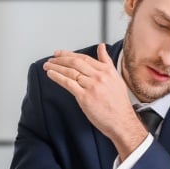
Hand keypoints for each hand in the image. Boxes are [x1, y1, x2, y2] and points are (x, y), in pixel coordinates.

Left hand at [43, 43, 146, 158]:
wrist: (122, 121)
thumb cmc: (119, 103)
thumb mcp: (116, 78)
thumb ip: (107, 62)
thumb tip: (101, 47)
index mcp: (107, 71)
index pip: (85, 58)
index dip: (69, 54)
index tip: (60, 53)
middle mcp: (100, 76)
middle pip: (76, 62)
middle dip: (60, 59)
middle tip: (51, 59)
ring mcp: (92, 86)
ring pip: (70, 72)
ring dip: (56, 67)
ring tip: (47, 66)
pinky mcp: (85, 97)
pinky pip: (68, 83)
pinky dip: (57, 77)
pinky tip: (51, 74)